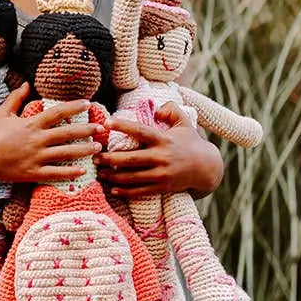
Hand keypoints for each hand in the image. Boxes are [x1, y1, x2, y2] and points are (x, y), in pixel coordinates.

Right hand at [0, 83, 103, 183]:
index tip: (88, 103)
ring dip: (84, 150)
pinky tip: (83, 171)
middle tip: (101, 128)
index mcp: (31, 124)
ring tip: (98, 148)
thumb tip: (25, 83)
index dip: (74, 107)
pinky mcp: (33, 172)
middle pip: (67, 133)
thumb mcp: (3, 113)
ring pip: (65, 153)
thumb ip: (16, 98)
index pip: (58, 113)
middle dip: (86, 130)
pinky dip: (70, 173)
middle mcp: (37, 139)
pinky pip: (55, 173)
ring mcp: (36, 157)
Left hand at [98, 101, 224, 196]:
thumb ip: (170, 110)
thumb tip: (155, 109)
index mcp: (164, 140)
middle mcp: (162, 157)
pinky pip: (140, 191)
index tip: (106, 122)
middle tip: (94, 156)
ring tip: (99, 172)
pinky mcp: (162, 188)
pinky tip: (112, 189)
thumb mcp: (185, 121)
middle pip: (131, 159)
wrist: (206, 168)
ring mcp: (161, 175)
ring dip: (113, 176)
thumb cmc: (190, 142)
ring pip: (132, 177)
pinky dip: (125, 191)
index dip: (123, 126)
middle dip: (110, 158)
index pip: (140, 131)